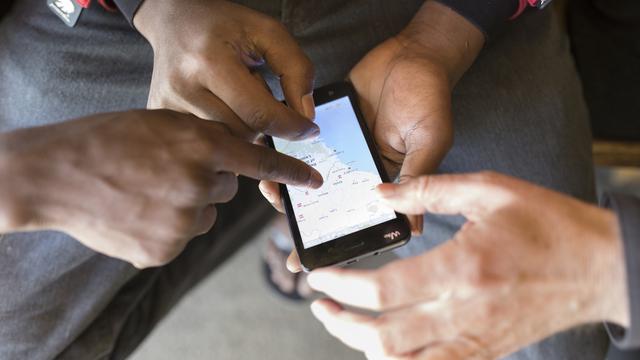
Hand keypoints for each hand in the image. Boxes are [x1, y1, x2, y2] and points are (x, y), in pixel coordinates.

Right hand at [0, 110, 321, 267]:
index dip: (291, 171)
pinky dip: (166, 228)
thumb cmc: (108, 140)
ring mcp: (182, 222)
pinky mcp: (165, 250)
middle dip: (206, 180)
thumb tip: (231, 166)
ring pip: (204, 215)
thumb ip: (204, 141)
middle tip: (168, 170)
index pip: (260, 161)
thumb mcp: (163, 123)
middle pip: (226, 189)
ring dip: (186, 205)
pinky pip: (181, 237)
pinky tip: (139, 212)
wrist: (57, 175)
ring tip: (146, 191)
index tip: (314, 181)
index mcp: (201, 145)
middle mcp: (199, 185)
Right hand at [134, 0, 317, 139]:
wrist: (173, 18)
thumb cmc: (221, 24)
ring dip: (244, 126)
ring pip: (228, 140)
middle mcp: (184, 87)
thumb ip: (296, 69)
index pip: (261, 114)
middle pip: (245, 131)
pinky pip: (207, 140)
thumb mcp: (267, 32)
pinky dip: (223, 129)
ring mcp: (168, 105)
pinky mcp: (161, 116)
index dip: (292, 127)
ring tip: (235, 97)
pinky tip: (220, 106)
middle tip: (256, 90)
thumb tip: (306, 115)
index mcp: (210, 62)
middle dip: (264, 121)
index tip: (309, 129)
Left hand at [258, 1, 483, 268]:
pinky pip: (301, 138)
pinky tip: (271, 152)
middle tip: (281, 215)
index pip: (354, 217)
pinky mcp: (327, 121)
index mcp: (383, 181)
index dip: (332, 238)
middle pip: (324, 199)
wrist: (414, 52)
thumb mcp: (428, 142)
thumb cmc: (429, 98)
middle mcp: (358, 168)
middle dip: (301, 213)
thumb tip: (412, 226)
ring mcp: (340, 146)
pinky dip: (286, 146)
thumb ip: (417, 179)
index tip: (306, 262)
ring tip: (271, 186)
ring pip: (308, 171)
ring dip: (288, 181)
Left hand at [307, 172, 627, 358]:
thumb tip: (380, 192)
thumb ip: (428, 188)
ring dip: (364, 349)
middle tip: (318, 304)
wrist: (600, 266)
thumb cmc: (548, 223)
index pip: (384, 290)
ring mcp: (477, 339)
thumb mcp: (490, 189)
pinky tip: (386, 348)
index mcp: (462, 268)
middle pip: (384, 337)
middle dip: (341, 324)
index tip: (318, 277)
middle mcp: (465, 312)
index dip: (342, 286)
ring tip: (344, 326)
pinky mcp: (488, 352)